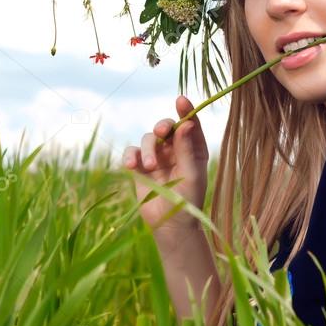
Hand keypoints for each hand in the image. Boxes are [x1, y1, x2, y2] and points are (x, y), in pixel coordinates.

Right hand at [122, 95, 208, 232]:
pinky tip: (131, 165)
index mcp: (194, 148)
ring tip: (149, 166)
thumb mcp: (191, 174)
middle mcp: (175, 149)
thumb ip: (186, 149)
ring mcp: (157, 156)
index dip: (185, 110)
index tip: (181, 100)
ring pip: (148, 139)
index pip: (190, 123)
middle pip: (166, 127)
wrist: (170, 225)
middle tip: (160, 133)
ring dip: (147, 149)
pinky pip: (132, 153)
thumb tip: (186, 122)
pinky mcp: (140, 167)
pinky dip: (131, 155)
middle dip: (162, 126)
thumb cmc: (188, 201)